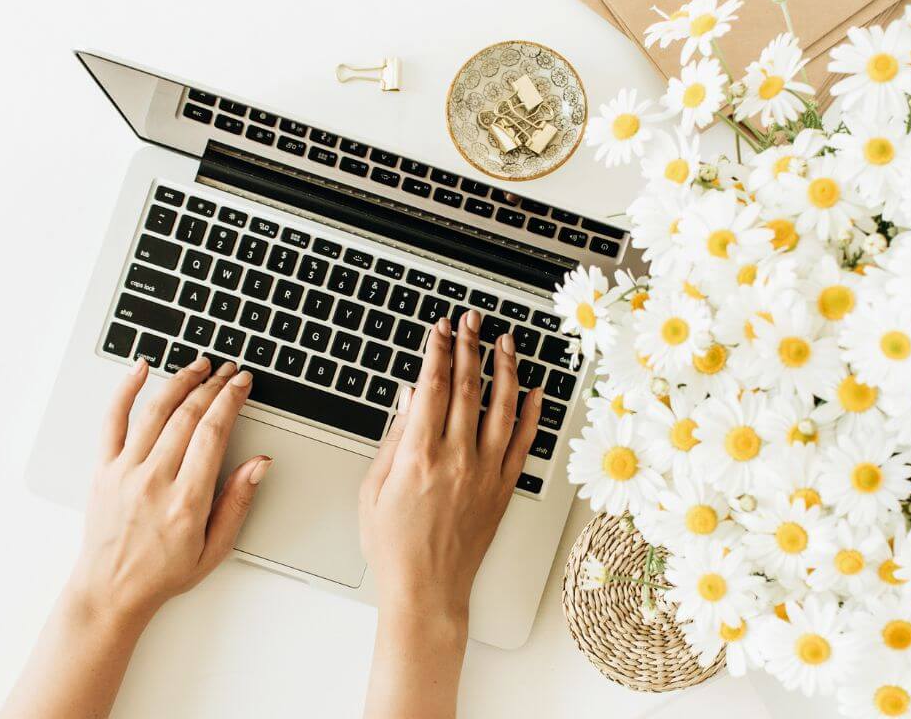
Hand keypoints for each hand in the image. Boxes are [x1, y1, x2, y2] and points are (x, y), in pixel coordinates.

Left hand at [67, 356, 270, 623]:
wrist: (110, 591)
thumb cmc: (163, 573)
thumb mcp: (215, 548)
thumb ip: (237, 502)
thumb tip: (259, 464)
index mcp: (186, 500)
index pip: (213, 432)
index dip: (231, 400)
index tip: (242, 383)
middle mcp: (154, 480)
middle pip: (188, 415)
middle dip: (213, 385)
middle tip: (228, 371)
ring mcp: (125, 471)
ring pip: (155, 410)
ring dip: (180, 381)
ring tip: (199, 365)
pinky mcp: (103, 469)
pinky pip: (112, 420)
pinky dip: (125, 390)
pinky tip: (140, 369)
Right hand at [359, 310, 542, 618]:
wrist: (425, 589)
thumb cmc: (393, 545)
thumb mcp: (374, 487)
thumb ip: (394, 438)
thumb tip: (408, 397)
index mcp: (419, 456)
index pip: (433, 387)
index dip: (437, 351)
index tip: (439, 329)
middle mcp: (456, 460)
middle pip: (468, 388)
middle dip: (469, 346)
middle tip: (470, 320)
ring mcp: (484, 474)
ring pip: (502, 408)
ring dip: (504, 369)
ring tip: (505, 341)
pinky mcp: (502, 490)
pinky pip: (524, 444)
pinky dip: (532, 415)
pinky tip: (536, 391)